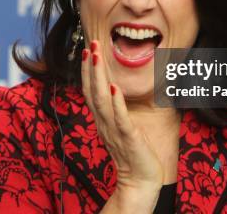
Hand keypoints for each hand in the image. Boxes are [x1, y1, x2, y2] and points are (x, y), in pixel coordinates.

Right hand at [80, 40, 162, 212]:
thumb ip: (115, 108)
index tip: (87, 50)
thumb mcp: (120, 125)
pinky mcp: (128, 138)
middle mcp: (104, 122)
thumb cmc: (132, 151)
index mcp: (102, 118)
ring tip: (96, 57)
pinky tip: (114, 87)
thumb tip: (113, 88)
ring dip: (98, 77)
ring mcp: (114, 130)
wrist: (140, 180)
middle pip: (92, 91)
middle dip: (90, 67)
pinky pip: (120, 118)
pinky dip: (116, 102)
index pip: (90, 90)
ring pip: (102, 100)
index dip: (87, 71)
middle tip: (91, 45)